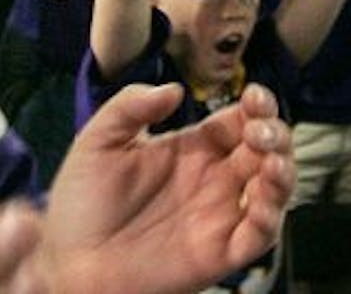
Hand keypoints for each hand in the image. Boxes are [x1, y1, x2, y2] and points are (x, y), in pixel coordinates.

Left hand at [38, 83, 293, 293]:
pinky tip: (261, 203)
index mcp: (193, 149)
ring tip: (270, 161)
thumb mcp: (98, 141)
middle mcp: (214, 179)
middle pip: (268, 149)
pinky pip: (261, 237)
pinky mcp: (219, 253)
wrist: (66, 262)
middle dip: (275, 133)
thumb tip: (175, 89)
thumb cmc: (80, 203)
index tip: (253, 96)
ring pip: (275, 190)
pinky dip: (271, 219)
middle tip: (257, 130)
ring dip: (284, 172)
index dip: (256, 105)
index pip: (240, 119)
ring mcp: (220, 216)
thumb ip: (131, 105)